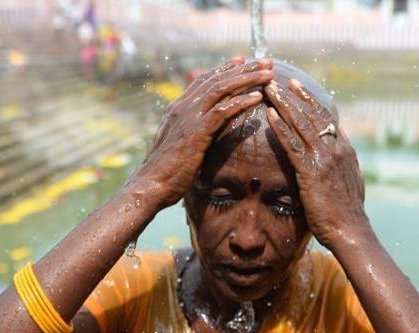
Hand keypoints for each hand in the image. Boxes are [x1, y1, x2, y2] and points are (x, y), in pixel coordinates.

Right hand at [127, 57, 273, 208]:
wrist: (150, 186)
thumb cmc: (165, 174)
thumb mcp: (178, 147)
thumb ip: (191, 134)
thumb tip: (203, 135)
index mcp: (177, 109)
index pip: (203, 81)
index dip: (224, 69)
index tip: (242, 61)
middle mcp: (182, 108)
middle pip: (216, 80)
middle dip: (243, 69)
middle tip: (265, 62)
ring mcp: (188, 118)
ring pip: (221, 89)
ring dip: (247, 80)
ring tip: (268, 74)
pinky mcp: (196, 132)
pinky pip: (222, 111)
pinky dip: (241, 102)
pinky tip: (258, 98)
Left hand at [262, 78, 370, 250]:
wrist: (350, 231)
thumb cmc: (347, 213)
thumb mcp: (350, 181)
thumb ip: (344, 160)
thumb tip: (340, 143)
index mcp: (344, 149)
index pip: (325, 117)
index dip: (308, 100)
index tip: (294, 86)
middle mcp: (335, 148)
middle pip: (311, 114)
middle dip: (292, 95)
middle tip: (275, 78)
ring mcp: (324, 158)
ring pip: (301, 123)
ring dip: (283, 104)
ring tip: (267, 89)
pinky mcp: (312, 171)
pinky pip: (293, 144)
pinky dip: (281, 127)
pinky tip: (269, 115)